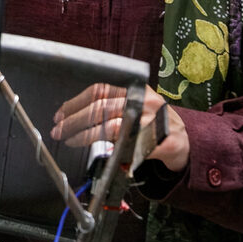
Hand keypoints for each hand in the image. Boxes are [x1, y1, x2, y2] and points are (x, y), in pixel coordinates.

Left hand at [51, 82, 188, 172]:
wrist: (183, 141)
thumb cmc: (151, 123)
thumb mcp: (134, 106)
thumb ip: (110, 106)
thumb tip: (73, 113)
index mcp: (135, 89)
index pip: (99, 90)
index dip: (76, 101)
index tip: (60, 113)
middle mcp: (144, 101)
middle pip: (101, 107)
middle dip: (75, 119)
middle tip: (59, 130)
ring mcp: (153, 121)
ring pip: (111, 126)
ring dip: (85, 135)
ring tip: (70, 140)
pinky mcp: (160, 142)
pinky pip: (129, 146)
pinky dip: (110, 149)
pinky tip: (98, 152)